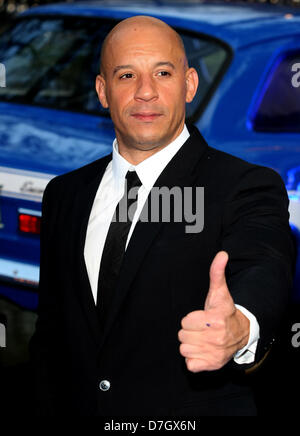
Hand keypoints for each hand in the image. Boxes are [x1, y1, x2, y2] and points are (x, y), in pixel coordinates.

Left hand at [178, 251, 249, 372]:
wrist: (240, 333)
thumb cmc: (224, 311)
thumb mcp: (219, 292)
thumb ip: (216, 272)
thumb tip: (222, 254)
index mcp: (214, 320)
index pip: (185, 321)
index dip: (191, 319)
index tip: (202, 317)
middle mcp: (215, 338)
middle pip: (182, 336)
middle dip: (190, 331)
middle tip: (202, 328)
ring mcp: (214, 353)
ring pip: (184, 349)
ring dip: (191, 344)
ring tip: (202, 338)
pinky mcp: (211, 365)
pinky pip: (189, 364)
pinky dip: (193, 359)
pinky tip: (203, 350)